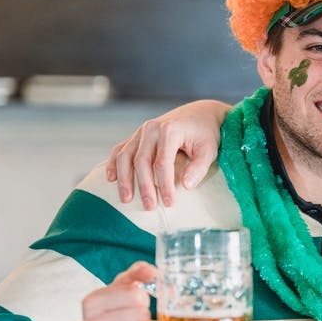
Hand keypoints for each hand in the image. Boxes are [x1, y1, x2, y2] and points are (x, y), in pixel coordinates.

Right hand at [106, 100, 230, 208]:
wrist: (200, 114)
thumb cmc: (206, 133)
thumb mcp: (210, 149)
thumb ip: (199, 167)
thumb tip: (186, 186)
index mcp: (170, 130)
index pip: (163, 163)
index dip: (164, 184)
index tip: (169, 202)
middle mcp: (152, 129)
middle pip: (141, 161)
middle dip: (144, 186)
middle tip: (149, 206)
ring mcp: (141, 131)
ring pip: (125, 156)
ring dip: (124, 178)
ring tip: (126, 199)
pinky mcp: (136, 136)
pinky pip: (120, 149)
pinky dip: (113, 164)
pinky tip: (111, 179)